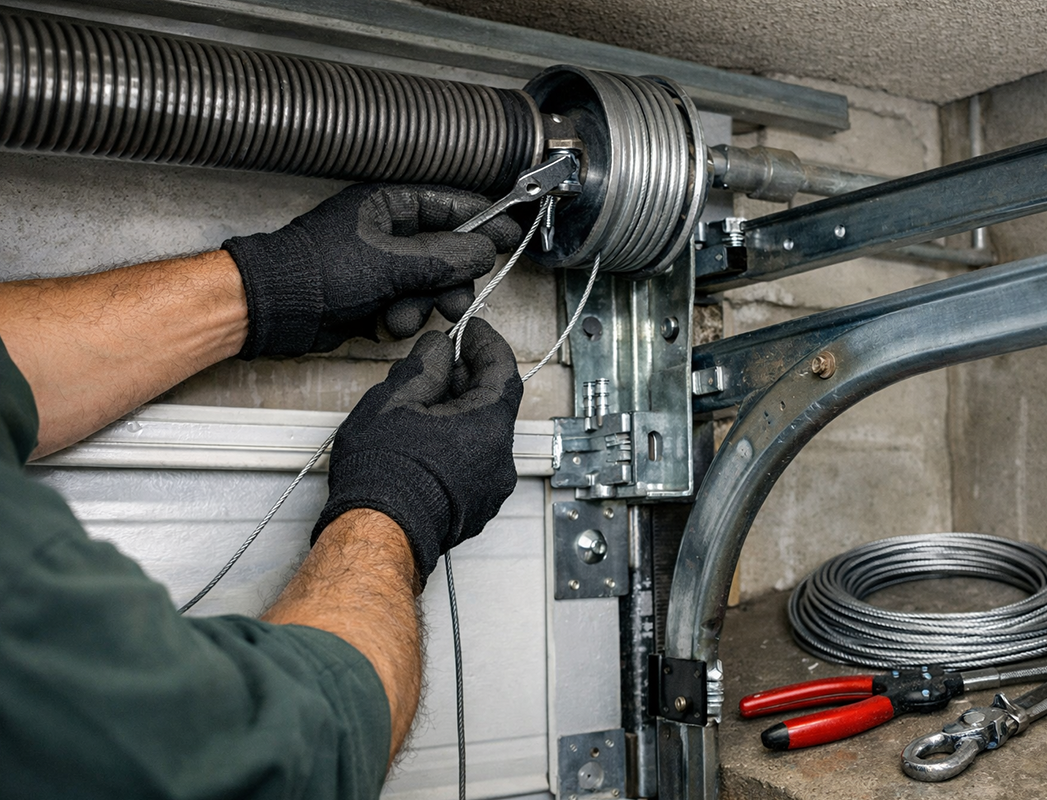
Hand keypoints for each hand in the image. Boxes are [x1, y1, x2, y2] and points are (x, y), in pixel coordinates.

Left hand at [223, 184, 521, 357]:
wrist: (277, 308)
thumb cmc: (318, 271)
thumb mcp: (392, 263)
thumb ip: (445, 257)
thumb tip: (484, 251)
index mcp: (390, 206)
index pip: (450, 205)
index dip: (482, 222)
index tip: (508, 236)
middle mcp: (387, 233)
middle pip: (445, 254)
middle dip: (448, 283)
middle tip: (455, 300)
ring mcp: (380, 266)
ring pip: (428, 287)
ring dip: (419, 306)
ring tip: (398, 314)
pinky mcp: (372, 296)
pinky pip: (406, 307)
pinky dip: (397, 319)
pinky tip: (378, 322)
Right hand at [311, 319, 522, 583]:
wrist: (375, 535)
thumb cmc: (382, 473)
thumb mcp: (395, 400)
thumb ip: (425, 366)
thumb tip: (440, 348)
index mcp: (488, 426)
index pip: (503, 370)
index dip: (487, 344)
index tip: (471, 329)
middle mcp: (500, 459)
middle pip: (494, 404)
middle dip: (469, 378)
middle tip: (439, 362)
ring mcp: (490, 488)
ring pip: (483, 435)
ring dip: (460, 412)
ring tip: (423, 402)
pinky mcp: (475, 509)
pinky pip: (475, 463)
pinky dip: (458, 443)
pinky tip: (426, 439)